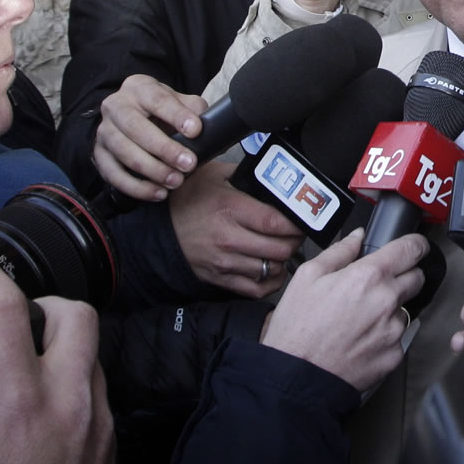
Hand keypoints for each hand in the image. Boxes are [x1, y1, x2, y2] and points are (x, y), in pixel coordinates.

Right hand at [0, 264, 114, 463]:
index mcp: (12, 400)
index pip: (7, 306)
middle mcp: (64, 401)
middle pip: (74, 312)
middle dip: (38, 302)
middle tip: (2, 319)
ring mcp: (94, 422)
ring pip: (92, 350)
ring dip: (58, 343)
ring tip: (17, 364)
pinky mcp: (109, 444)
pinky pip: (100, 390)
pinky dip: (73, 382)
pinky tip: (38, 408)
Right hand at [93, 74, 207, 200]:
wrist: (132, 115)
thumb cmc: (159, 109)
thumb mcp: (177, 101)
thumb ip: (193, 109)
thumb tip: (211, 126)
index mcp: (139, 88)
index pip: (157, 99)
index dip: (176, 115)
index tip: (195, 130)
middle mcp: (116, 106)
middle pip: (136, 128)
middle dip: (164, 149)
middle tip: (189, 164)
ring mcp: (104, 131)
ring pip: (124, 152)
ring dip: (152, 170)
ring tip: (176, 181)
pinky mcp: (99, 154)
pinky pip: (113, 174)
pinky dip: (136, 187)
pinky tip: (158, 193)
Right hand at [170, 161, 304, 297]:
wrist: (159, 230)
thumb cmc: (187, 201)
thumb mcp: (214, 175)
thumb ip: (245, 175)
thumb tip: (274, 174)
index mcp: (230, 209)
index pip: (276, 223)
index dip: (297, 223)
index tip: (304, 219)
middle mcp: (229, 239)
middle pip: (280, 249)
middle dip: (295, 241)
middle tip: (296, 233)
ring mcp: (224, 262)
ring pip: (272, 270)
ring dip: (283, 260)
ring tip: (283, 248)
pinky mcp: (220, 279)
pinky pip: (256, 288)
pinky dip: (270, 282)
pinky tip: (272, 269)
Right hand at [261, 228, 428, 392]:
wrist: (297, 377)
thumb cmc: (297, 329)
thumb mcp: (308, 276)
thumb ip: (339, 251)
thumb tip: (356, 238)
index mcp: (368, 276)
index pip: (411, 249)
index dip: (415, 244)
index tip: (415, 246)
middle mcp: (387, 301)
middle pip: (416, 278)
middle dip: (403, 276)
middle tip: (377, 285)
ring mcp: (393, 331)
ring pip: (405, 309)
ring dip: (391, 309)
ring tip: (360, 318)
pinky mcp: (394, 355)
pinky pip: (398, 338)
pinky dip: (384, 336)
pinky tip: (360, 338)